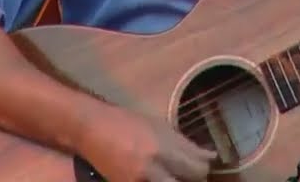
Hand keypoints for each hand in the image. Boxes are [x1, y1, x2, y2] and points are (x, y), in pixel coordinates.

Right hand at [77, 104, 215, 181]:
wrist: (90, 129)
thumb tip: (209, 155)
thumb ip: (184, 144)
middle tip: (187, 174)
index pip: (198, 168)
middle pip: (190, 181)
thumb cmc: (125, 122)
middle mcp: (153, 167)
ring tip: (171, 174)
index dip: (203, 169)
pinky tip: (156, 176)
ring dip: (175, 180)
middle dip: (193, 178)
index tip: (200, 166)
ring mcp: (139, 180)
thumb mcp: (157, 126)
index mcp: (162, 147)